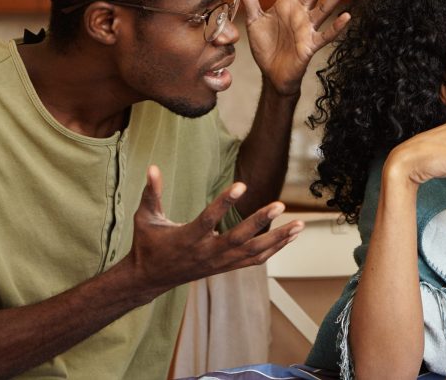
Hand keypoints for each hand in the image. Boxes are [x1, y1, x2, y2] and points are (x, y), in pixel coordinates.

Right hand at [127, 166, 303, 294]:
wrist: (151, 278)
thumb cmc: (148, 244)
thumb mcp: (145, 218)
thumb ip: (151, 193)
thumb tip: (152, 167)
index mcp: (187, 238)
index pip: (208, 219)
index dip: (224, 203)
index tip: (242, 185)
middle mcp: (206, 252)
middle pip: (238, 238)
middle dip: (261, 221)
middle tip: (281, 204)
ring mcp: (219, 262)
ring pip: (253, 252)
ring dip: (278, 238)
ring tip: (300, 224)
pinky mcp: (227, 267)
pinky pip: (255, 260)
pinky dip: (274, 248)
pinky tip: (290, 236)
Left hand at [238, 0, 356, 95]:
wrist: (272, 74)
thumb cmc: (266, 47)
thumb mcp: (253, 19)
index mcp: (287, 3)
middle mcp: (301, 11)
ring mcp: (308, 27)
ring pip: (326, 6)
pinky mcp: (311, 45)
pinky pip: (326, 34)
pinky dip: (336, 27)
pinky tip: (346, 16)